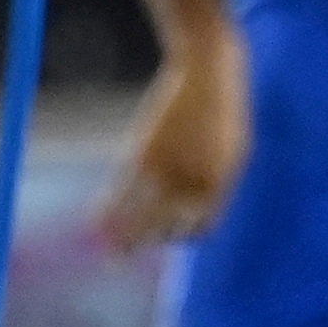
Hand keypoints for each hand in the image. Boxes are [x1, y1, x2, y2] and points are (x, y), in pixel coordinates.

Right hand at [97, 30, 249, 251]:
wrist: (209, 72)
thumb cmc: (223, 110)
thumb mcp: (233, 148)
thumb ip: (219, 179)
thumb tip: (208, 204)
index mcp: (221, 184)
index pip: (201, 227)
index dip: (184, 234)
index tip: (170, 235)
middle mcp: (195, 183)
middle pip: (169, 229)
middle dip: (150, 241)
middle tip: (127, 253)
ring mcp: (168, 170)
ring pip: (143, 219)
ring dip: (126, 238)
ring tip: (113, 253)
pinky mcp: (143, 155)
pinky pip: (120, 195)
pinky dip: (106, 213)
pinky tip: (94, 224)